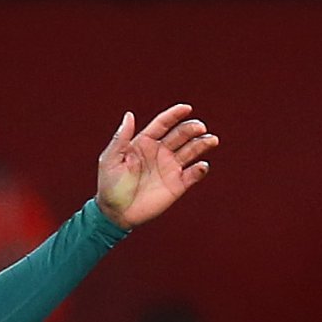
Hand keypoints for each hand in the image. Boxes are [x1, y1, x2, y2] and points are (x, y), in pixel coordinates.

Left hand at [94, 104, 220, 225]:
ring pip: (191, 151)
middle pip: (181, 135)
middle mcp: (160, 152)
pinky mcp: (177, 185)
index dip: (175, 115)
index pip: (163, 124)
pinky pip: (193, 175)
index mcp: (144, 142)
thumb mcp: (111, 159)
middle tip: (200, 127)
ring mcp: (170, 168)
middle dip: (192, 129)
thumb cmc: (110, 185)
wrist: (116, 213)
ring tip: (212, 140)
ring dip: (202, 144)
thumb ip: (121, 137)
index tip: (187, 108)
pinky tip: (202, 166)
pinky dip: (200, 169)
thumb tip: (129, 114)